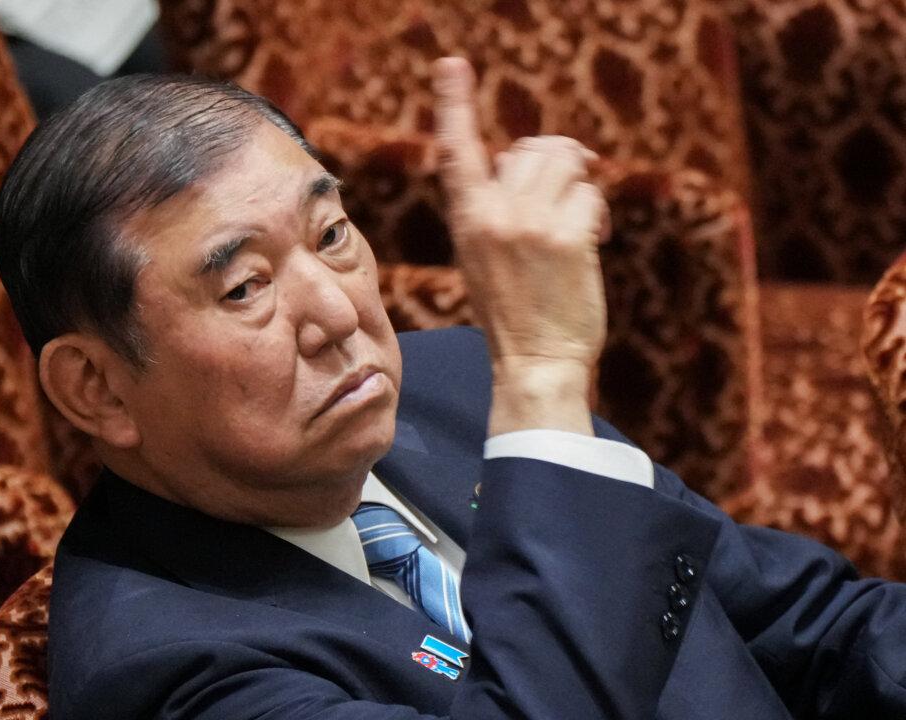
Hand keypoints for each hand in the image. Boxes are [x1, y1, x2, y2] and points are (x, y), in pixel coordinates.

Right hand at [432, 57, 608, 434]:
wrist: (533, 361)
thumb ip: (497, 207)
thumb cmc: (513, 311)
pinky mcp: (567, 236)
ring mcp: (529, 222)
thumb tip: (529, 159)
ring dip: (580, 185)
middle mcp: (492, 213)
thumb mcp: (484, 255)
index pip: (457, 150)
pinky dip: (597, 215)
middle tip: (568, 195)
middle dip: (558, 163)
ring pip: (566, 162)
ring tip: (579, 224)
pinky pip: (591, 195)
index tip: (452, 65)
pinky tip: (593, 244)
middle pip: (534, 148)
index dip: (455, 104)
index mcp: (466, 218)